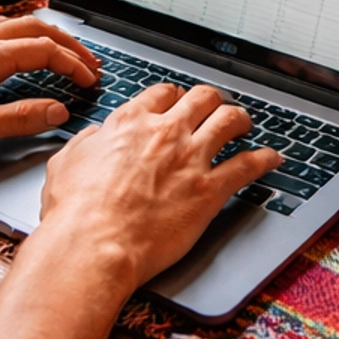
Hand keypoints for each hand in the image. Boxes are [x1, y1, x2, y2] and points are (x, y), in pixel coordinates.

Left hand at [0, 18, 100, 169]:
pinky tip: (12, 50)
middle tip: (90, 62)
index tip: (91, 81)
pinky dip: (16, 36)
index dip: (74, 64)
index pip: (44, 50)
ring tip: (61, 52)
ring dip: (43, 36)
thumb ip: (19, 119)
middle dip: (68, 43)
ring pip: (11, 25)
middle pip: (34, 28)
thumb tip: (58, 110)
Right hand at [36, 82, 282, 290]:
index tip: (177, 105)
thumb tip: (95, 137)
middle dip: (211, 101)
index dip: (174, 98)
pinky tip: (272, 159)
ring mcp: (190, 159)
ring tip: (246, 124)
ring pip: (229, 120)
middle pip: (202, 97)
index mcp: (130, 123)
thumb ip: (85, 144)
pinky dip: (264, 159)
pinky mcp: (209, 190)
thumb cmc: (74, 212)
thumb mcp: (65, 164)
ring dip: (241, 119)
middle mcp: (164, 133)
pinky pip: (248, 165)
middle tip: (215, 110)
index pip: (163, 94)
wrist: (93, 245)